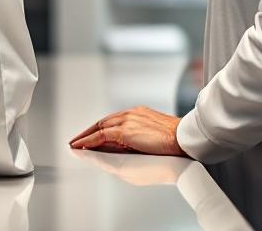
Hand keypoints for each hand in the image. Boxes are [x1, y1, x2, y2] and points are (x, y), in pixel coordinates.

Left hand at [69, 106, 187, 156]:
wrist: (186, 138)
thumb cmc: (178, 141)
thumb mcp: (156, 135)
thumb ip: (142, 136)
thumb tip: (131, 146)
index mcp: (139, 114)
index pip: (114, 121)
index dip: (101, 129)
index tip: (93, 136)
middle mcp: (131, 114)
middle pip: (103, 122)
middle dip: (89, 132)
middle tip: (77, 140)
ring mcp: (127, 121)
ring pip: (99, 128)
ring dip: (85, 137)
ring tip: (74, 145)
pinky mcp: (125, 131)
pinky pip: (100, 136)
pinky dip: (89, 141)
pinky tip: (81, 147)